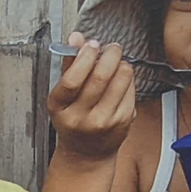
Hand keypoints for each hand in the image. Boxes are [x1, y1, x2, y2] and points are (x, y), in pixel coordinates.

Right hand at [45, 32, 137, 160]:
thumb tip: (75, 38)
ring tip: (118, 62)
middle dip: (110, 55)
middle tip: (112, 48)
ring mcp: (103, 121)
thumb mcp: (63, 97)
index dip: (85, 57)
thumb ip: (69, 66)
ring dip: (122, 64)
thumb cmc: (73, 120)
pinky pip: (131, 90)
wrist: (86, 153)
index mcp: (59, 108)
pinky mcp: (122, 121)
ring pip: (120, 80)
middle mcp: (80, 117)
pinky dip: (129, 79)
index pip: (72, 79)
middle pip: (100, 77)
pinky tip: (122, 79)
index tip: (91, 45)